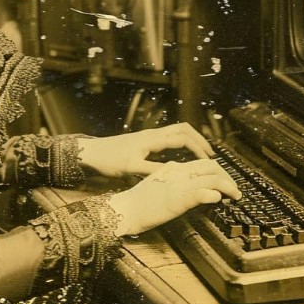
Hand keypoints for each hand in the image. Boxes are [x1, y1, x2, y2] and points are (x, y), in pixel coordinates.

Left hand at [77, 123, 214, 177]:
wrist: (93, 153)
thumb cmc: (109, 160)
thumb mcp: (131, 168)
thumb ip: (152, 170)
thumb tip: (174, 173)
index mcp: (152, 139)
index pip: (182, 138)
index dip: (198, 147)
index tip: (208, 159)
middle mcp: (153, 134)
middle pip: (183, 129)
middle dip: (199, 140)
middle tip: (210, 154)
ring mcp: (149, 136)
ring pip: (176, 132)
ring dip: (190, 140)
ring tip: (200, 154)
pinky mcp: (145, 141)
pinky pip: (169, 138)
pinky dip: (180, 144)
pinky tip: (181, 157)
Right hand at [107, 158, 241, 235]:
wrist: (127, 209)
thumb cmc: (139, 200)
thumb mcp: (156, 182)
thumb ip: (171, 177)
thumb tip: (184, 174)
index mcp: (174, 167)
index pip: (203, 163)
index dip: (219, 170)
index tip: (226, 181)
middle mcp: (179, 172)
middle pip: (211, 167)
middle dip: (228, 177)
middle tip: (235, 189)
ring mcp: (179, 185)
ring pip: (212, 178)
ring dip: (228, 186)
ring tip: (235, 195)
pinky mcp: (178, 199)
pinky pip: (201, 193)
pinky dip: (213, 194)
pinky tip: (218, 199)